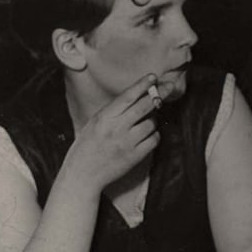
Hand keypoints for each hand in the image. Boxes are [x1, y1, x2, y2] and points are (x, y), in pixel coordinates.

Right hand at [63, 74, 162, 190]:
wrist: (83, 174)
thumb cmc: (87, 146)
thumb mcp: (95, 123)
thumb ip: (113, 111)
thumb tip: (136, 96)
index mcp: (104, 118)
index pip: (127, 97)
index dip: (142, 85)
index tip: (152, 77)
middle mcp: (116, 129)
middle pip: (144, 107)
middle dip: (159, 94)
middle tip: (168, 86)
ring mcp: (127, 143)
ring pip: (151, 123)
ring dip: (153, 118)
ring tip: (146, 120)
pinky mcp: (135, 157)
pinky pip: (154, 140)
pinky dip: (154, 134)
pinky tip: (148, 134)